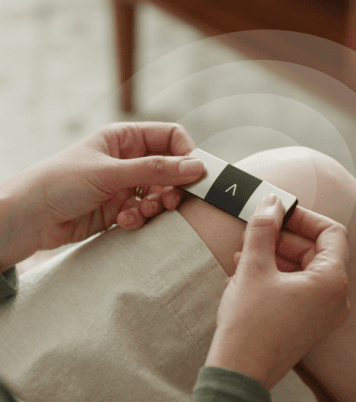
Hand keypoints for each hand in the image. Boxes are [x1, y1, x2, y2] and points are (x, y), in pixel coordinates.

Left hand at [0, 122, 204, 271]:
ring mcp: (124, 186)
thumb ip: (154, 170)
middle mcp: (128, 160)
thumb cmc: (61, 182)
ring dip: (156, 205)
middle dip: (173, 186)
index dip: (186, 154)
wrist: (29, 217)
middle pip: (170, 169)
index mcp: (125, 139)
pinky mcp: (119, 210)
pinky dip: (139, 218)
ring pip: (159, 193)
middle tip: (170, 201)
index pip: (170, 137)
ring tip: (141, 211)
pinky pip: (144, 213)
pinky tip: (123, 222)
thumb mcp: (109, 172)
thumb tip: (197, 167)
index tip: (195, 175)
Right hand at [204, 193, 349, 389]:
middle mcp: (332, 297)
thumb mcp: (253, 266)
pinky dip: (272, 272)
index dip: (303, 217)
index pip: (330, 232)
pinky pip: (293, 284)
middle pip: (313, 249)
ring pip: (300, 266)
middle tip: (254, 232)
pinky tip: (245, 272)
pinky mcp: (303, 318)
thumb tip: (270, 203)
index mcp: (330, 281)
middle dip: (281, 237)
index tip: (278, 212)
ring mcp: (319, 310)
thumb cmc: (250, 324)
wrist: (239, 368)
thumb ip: (263, 229)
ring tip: (243, 254)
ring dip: (271, 254)